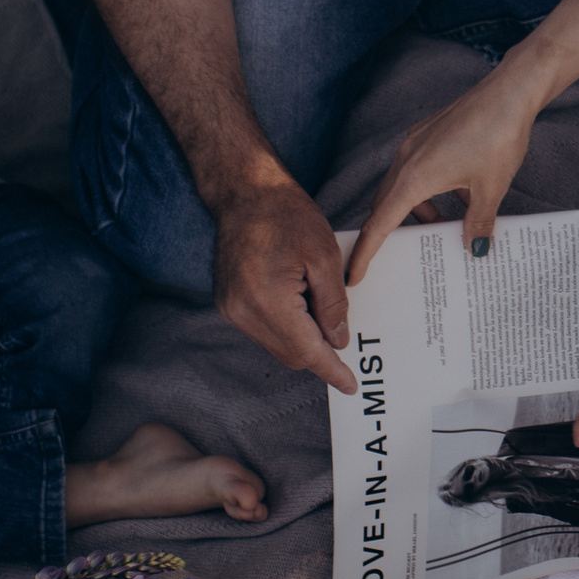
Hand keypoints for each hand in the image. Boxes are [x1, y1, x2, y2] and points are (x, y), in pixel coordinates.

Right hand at [213, 174, 355, 392]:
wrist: (246, 192)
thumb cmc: (287, 216)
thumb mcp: (324, 257)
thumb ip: (333, 305)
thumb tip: (338, 341)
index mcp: (269, 302)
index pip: (307, 352)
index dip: (332, 371)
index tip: (350, 386)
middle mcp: (244, 312)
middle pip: (291, 354)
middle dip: (320, 352)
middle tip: (345, 336)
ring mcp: (231, 309)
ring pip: (277, 345)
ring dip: (303, 338)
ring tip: (320, 306)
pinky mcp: (228, 303)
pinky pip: (264, 330)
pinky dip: (287, 326)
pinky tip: (301, 303)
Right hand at [346, 68, 542, 285]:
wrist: (510, 92)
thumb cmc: (499, 137)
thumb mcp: (491, 189)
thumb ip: (478, 223)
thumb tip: (473, 249)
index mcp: (414, 177)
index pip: (379, 224)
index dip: (365, 253)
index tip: (354, 275)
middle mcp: (406, 159)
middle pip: (384, 206)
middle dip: (390, 233)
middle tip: (404, 256)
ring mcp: (414, 144)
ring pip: (401, 187)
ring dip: (415, 210)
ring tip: (443, 227)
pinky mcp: (425, 134)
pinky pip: (414, 170)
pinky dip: (425, 190)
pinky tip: (456, 196)